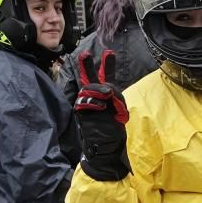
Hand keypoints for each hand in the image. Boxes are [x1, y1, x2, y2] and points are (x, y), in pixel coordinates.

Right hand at [74, 50, 130, 181]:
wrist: (105, 150)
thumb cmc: (113, 133)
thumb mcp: (120, 111)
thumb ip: (115, 98)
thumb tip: (107, 89)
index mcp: (104, 98)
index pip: (105, 78)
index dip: (107, 65)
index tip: (109, 52)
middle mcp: (93, 100)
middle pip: (89, 79)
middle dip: (87, 65)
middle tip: (85, 53)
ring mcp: (86, 106)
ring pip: (89, 89)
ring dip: (99, 90)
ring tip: (107, 95)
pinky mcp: (82, 114)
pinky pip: (86, 102)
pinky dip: (95, 103)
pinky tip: (101, 107)